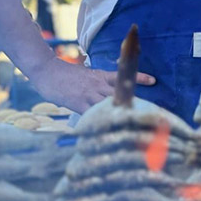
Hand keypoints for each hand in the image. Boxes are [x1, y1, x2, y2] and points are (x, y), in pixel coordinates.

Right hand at [28, 58, 154, 113]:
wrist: (48, 72)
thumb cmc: (67, 76)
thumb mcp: (87, 76)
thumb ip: (100, 84)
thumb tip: (110, 94)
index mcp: (101, 76)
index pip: (123, 76)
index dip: (138, 78)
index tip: (153, 80)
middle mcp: (98, 85)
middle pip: (120, 92)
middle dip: (133, 101)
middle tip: (148, 110)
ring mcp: (89, 94)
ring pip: (109, 103)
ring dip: (120, 112)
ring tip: (134, 121)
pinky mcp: (79, 103)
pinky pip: (93, 113)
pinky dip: (100, 120)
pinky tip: (108, 128)